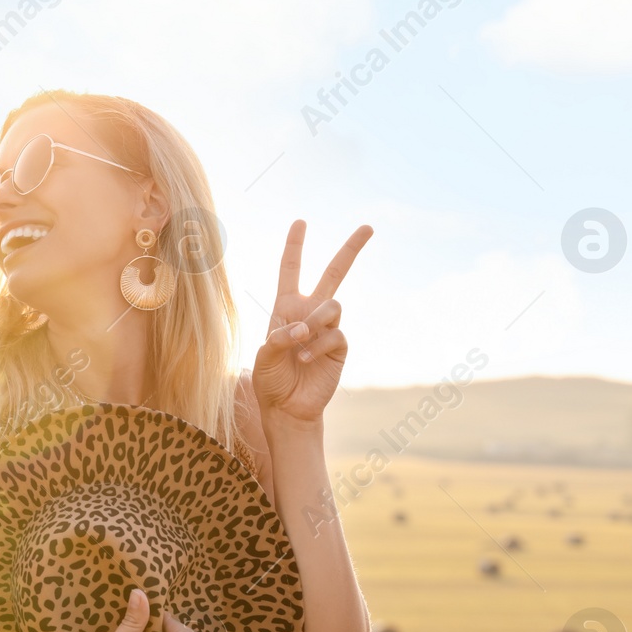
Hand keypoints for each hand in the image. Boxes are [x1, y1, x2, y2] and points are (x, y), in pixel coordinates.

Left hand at [252, 220, 372, 424]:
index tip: (301, 222)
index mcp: (286, 308)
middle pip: (334, 273)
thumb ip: (278, 337)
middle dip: (350, 250)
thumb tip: (302, 329)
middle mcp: (309, 313)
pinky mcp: (339, 347)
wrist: (287, 408)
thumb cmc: (271, 381)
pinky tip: (306, 358)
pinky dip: (319, 344)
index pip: (291, 270)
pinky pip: (335, 334)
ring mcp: (327, 329)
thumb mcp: (263, 356)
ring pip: (333, 305)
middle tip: (368, 227)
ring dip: (316, 320)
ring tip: (300, 341)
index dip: (295, 246)